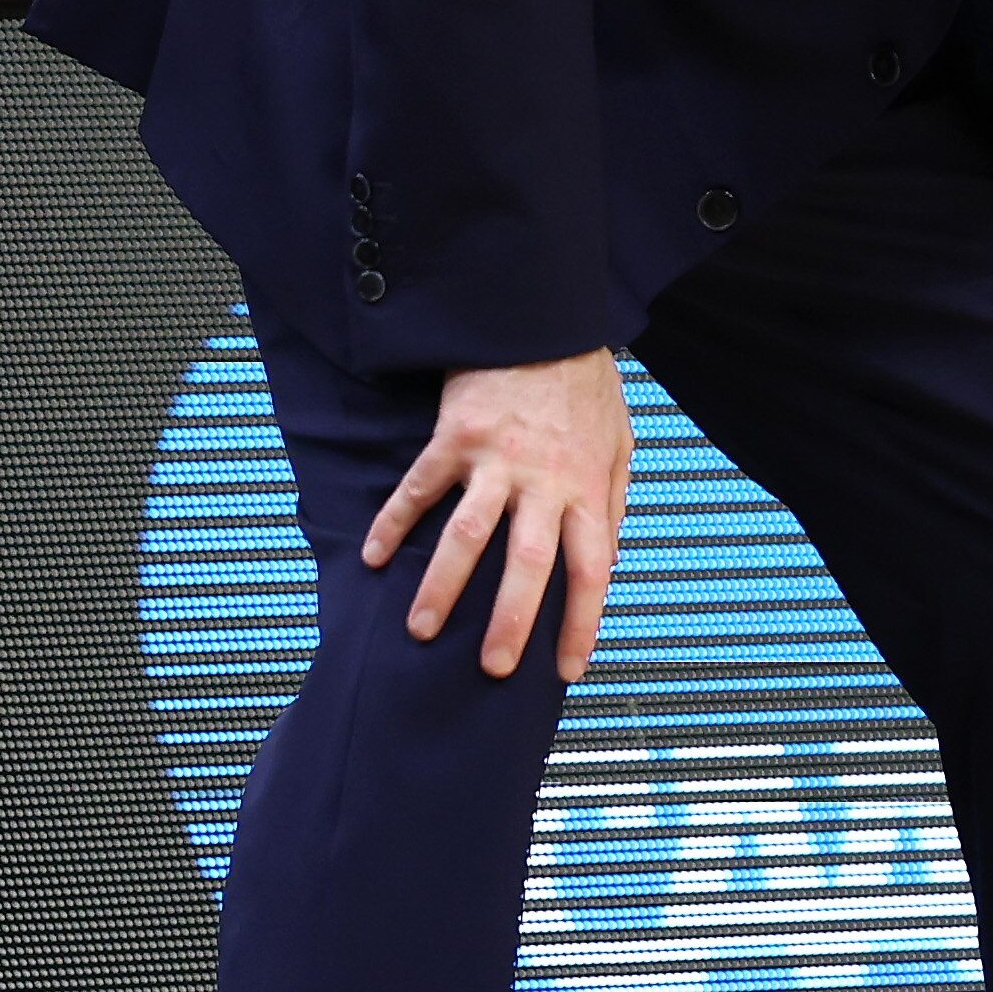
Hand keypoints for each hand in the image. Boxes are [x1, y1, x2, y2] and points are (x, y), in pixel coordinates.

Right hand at [366, 348, 634, 679]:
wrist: (545, 321)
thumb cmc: (585, 388)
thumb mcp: (619, 443)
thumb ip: (610, 502)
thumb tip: (607, 559)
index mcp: (586, 487)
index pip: (592, 568)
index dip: (582, 622)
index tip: (567, 670)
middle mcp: (543, 480)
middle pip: (528, 562)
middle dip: (511, 620)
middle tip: (493, 669)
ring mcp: (496, 459)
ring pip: (467, 533)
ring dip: (442, 586)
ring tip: (421, 630)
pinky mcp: (455, 435)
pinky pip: (419, 487)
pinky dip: (393, 523)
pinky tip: (372, 558)